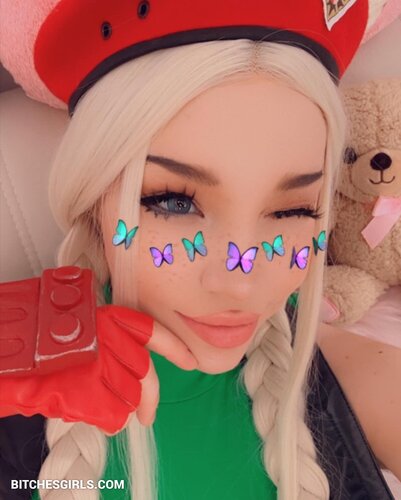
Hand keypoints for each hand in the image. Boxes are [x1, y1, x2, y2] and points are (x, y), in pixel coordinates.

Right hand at [0, 305, 197, 433]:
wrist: (8, 353)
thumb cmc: (38, 342)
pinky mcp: (89, 391)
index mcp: (108, 318)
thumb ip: (108, 343)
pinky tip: (87, 413)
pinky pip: (113, 416)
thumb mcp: (78, 331)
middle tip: (148, 418)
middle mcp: (109, 338)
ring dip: (117, 408)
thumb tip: (131, 368)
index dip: (174, 347)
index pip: (152, 331)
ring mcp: (100, 364)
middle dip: (149, 400)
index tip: (191, 361)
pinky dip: (106, 421)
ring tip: (95, 405)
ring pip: (130, 397)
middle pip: (145, 374)